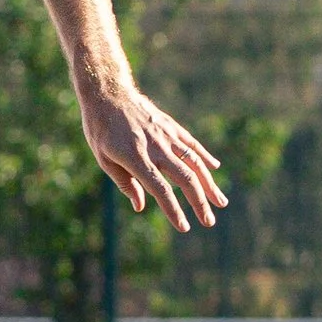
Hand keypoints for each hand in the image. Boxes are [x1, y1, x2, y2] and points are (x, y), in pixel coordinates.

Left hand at [78, 82, 224, 231]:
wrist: (107, 94)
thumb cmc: (100, 129)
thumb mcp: (103, 158)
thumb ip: (125, 182)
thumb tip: (140, 206)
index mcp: (136, 159)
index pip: (161, 190)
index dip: (174, 210)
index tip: (184, 227)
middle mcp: (156, 148)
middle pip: (185, 179)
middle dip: (200, 203)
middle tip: (209, 221)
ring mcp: (166, 136)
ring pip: (194, 162)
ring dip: (209, 184)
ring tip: (220, 201)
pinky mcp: (170, 126)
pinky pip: (191, 143)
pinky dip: (204, 156)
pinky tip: (214, 167)